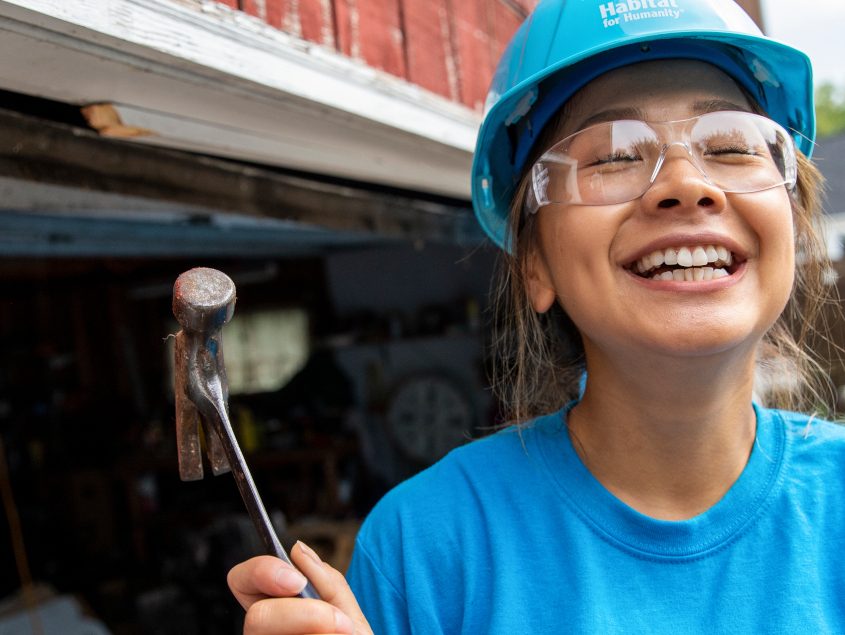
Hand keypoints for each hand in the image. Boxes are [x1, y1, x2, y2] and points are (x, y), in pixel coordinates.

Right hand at [228, 541, 373, 633]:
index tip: (296, 579)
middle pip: (256, 617)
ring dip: (321, 634)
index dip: (260, 571)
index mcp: (275, 612)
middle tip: (340, 624)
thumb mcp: (349, 616)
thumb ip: (326, 583)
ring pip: (269, 634)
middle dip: (303, 614)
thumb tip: (297, 550)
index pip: (242, 581)